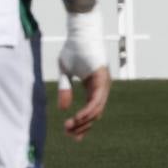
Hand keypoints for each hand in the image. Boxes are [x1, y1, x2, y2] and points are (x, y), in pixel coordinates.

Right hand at [56, 8, 110, 141]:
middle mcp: (101, 87)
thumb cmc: (73, 49)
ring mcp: (103, 83)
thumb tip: (64, 109)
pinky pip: (97, 99)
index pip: (91, 110)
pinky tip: (79, 117)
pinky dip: (89, 110)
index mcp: (93, 86)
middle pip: (95, 114)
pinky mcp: (102, 78)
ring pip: (97, 109)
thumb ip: (65, 89)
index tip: (72, 136)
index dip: (82, 124)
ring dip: (84, 121)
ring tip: (71, 128)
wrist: (79, 32)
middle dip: (82, 127)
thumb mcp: (65, 72)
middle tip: (70, 135)